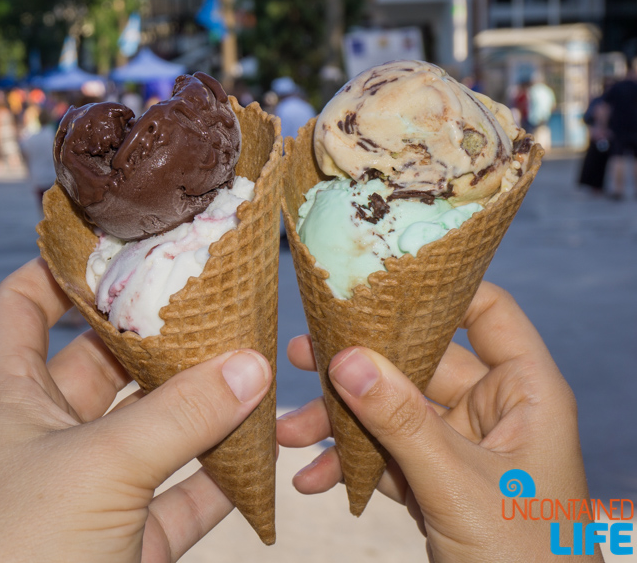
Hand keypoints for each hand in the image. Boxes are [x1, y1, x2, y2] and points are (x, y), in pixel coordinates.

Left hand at [0, 258, 271, 562]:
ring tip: (251, 365)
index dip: (61, 267)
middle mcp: (41, 434)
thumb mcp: (99, 469)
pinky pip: (175, 495)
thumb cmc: (18, 556)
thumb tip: (251, 366)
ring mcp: (82, 489)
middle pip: (102, 361)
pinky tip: (260, 451)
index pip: (20, 304)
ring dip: (197, 405)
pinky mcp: (119, 541)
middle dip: (157, 335)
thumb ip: (178, 416)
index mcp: (5, 397)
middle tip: (216, 299)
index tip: (122, 240)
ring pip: (147, 428)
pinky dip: (216, 475)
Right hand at [277, 282, 597, 561]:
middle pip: (419, 362)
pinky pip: (387, 453)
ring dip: (342, 423)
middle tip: (303, 356)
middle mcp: (494, 409)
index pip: (486, 311)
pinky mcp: (438, 478)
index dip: (438, 288)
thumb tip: (345, 359)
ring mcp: (463, 445)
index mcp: (525, 393)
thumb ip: (400, 422)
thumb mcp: (457, 486)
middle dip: (358, 370)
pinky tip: (315, 480)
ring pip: (394, 411)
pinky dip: (352, 464)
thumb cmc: (525, 561)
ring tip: (289, 435)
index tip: (376, 280)